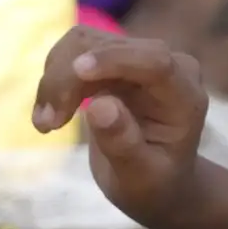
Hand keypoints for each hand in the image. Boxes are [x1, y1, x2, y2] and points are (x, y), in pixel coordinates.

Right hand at [32, 28, 209, 224]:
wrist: (156, 182)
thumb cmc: (154, 185)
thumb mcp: (140, 177)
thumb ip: (123, 143)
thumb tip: (98, 105)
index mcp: (184, 95)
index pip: (154, 61)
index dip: (114, 60)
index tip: (76, 71)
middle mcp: (166, 65)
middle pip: (110, 47)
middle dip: (69, 79)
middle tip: (45, 125)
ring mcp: (138, 58)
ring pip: (85, 43)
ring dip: (55, 78)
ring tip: (43, 123)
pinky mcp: (114, 59)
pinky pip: (76, 52)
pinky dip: (54, 79)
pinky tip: (48, 112)